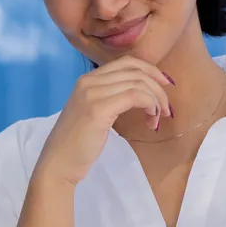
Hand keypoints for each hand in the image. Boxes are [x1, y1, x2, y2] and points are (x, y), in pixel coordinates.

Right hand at [34, 55, 173, 184]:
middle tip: (167, 107)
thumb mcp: (94, 113)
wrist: (58, 163)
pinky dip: (150, 105)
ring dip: (156, 100)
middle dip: (158, 86)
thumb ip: (111, 98)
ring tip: (157, 119)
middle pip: (135, 70)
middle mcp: (89, 81)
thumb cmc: (78, 144)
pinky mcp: (99, 108)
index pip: (126, 62)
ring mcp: (92, 92)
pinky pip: (135, 96)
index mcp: (87, 79)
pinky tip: (151, 120)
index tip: (165, 85)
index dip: (150, 70)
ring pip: (138, 83)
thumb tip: (141, 93)